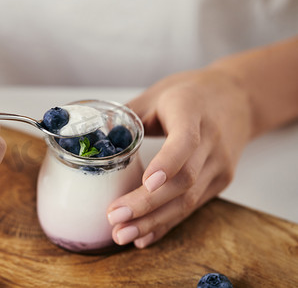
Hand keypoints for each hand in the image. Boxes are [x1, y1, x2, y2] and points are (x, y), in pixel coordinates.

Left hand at [107, 68, 251, 247]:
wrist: (239, 99)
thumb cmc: (192, 93)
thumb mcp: (158, 94)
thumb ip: (127, 115)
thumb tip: (92, 138)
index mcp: (192, 111)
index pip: (185, 141)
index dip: (168, 163)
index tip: (146, 182)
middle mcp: (212, 140)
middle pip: (183, 180)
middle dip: (147, 203)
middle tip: (115, 218)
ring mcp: (219, 164)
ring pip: (188, 200)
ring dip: (154, 221)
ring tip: (123, 235)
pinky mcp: (220, 180)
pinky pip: (192, 206)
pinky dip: (167, 223)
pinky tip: (145, 236)